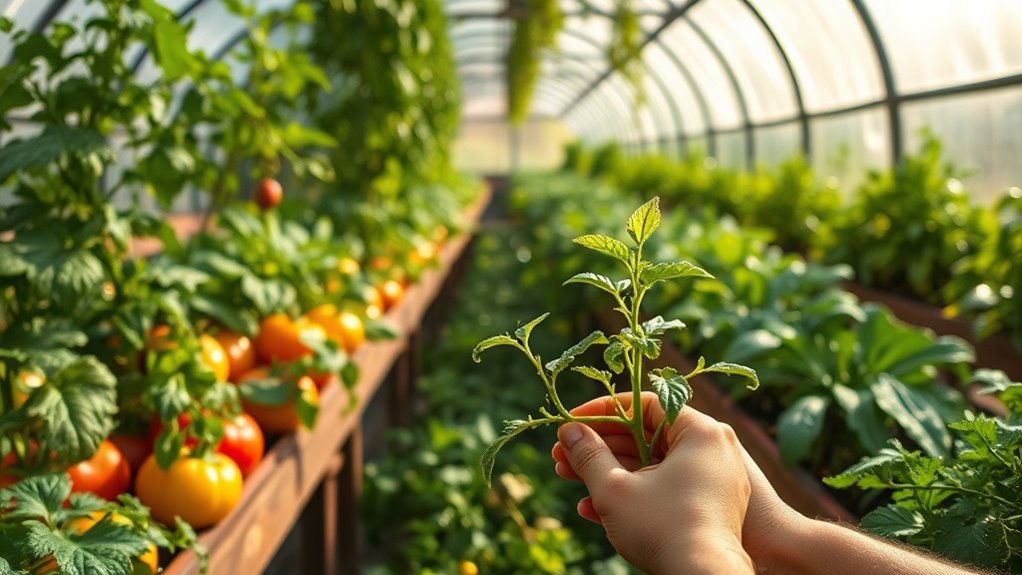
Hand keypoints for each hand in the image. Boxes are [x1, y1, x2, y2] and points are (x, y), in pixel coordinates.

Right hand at [551, 392, 753, 574]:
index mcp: (701, 431)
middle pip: (647, 435)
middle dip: (599, 446)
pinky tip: (592, 507)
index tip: (571, 424)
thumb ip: (589, 454)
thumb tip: (569, 432)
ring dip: (610, 470)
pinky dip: (634, 492)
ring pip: (652, 464)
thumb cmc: (662, 529)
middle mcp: (715, 449)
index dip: (601, 411)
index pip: (644, 405)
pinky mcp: (711, 507)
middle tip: (563, 454)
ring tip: (569, 477)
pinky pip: (666, 487)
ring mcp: (716, 480)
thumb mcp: (615, 488)